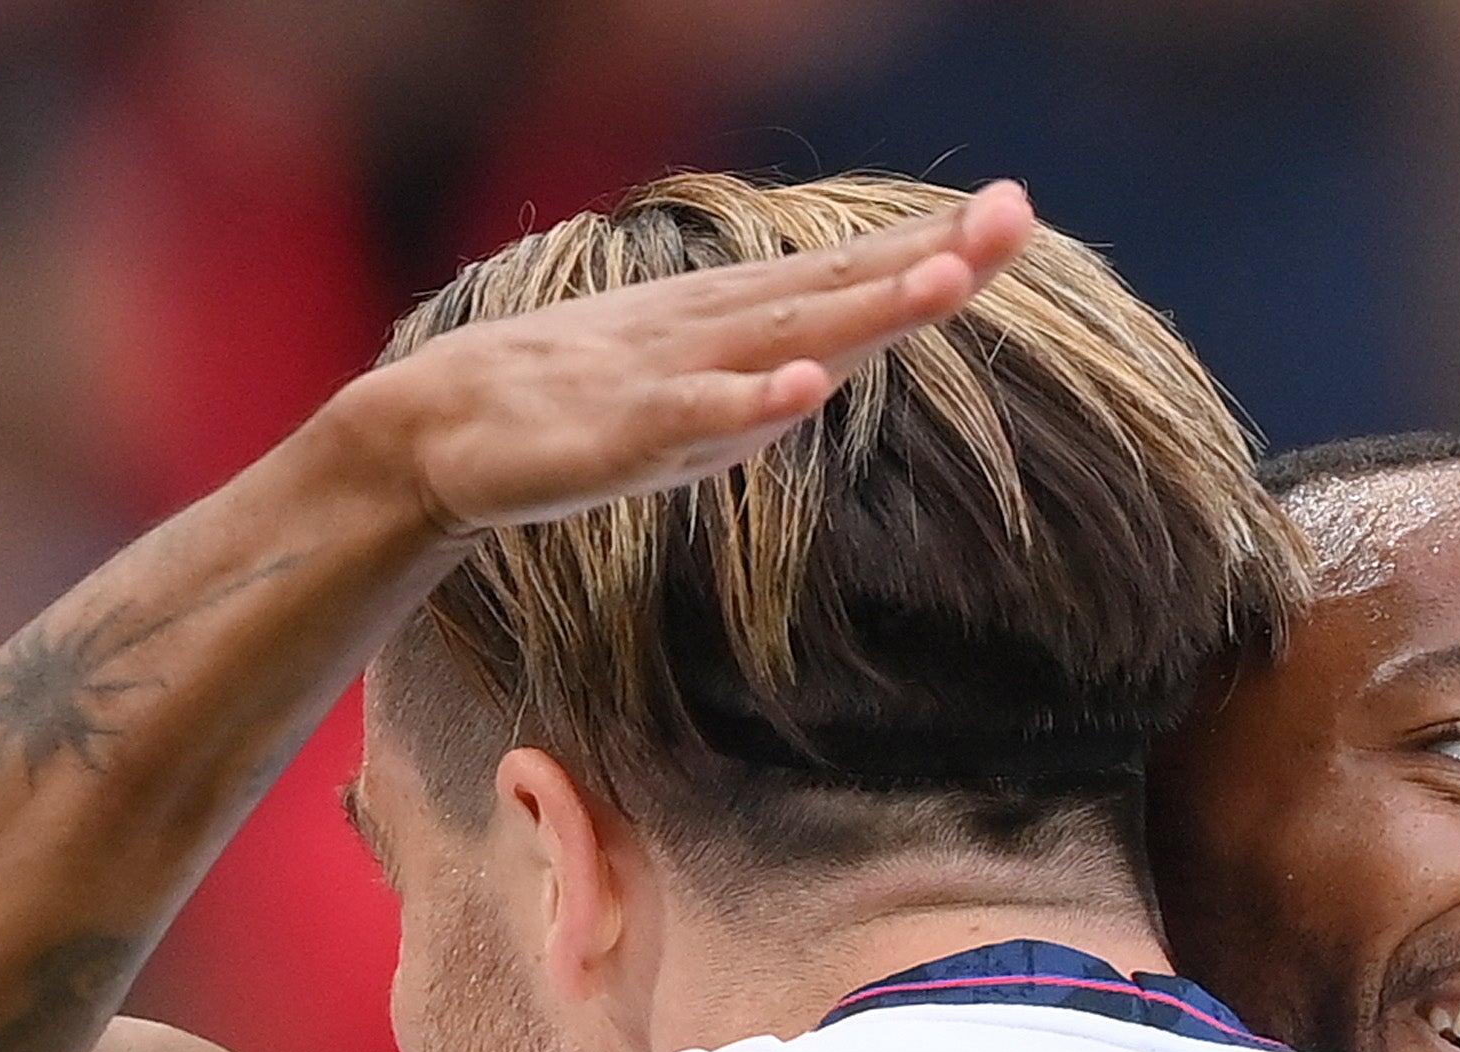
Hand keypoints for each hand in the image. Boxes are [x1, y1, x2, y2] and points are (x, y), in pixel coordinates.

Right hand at [366, 180, 1036, 536]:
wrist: (444, 427)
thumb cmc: (583, 401)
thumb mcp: (702, 377)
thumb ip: (774, 360)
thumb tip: (851, 351)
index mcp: (744, 324)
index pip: (854, 275)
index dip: (934, 248)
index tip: (1015, 210)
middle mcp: (723, 333)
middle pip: (843, 291)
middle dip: (932, 258)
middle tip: (1013, 216)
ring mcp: (676, 376)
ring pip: (790, 339)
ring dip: (870, 310)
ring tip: (949, 281)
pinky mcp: (626, 434)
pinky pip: (698, 417)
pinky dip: (755, 404)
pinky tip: (810, 388)